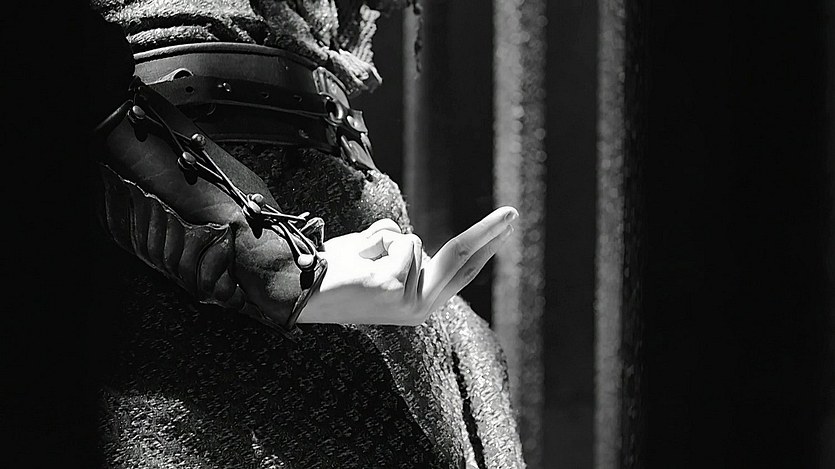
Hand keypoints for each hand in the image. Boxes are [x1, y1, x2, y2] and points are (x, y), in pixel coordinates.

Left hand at [299, 206, 517, 324]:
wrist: (300, 289)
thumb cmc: (336, 273)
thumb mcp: (377, 261)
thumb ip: (401, 255)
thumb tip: (409, 242)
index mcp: (418, 303)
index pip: (460, 271)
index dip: (485, 246)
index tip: (506, 226)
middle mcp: (419, 308)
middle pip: (461, 258)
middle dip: (488, 232)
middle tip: (513, 211)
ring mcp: (408, 300)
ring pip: (412, 241)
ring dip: (381, 240)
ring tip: (357, 261)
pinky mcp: (394, 287)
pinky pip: (396, 241)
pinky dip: (373, 240)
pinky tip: (355, 261)